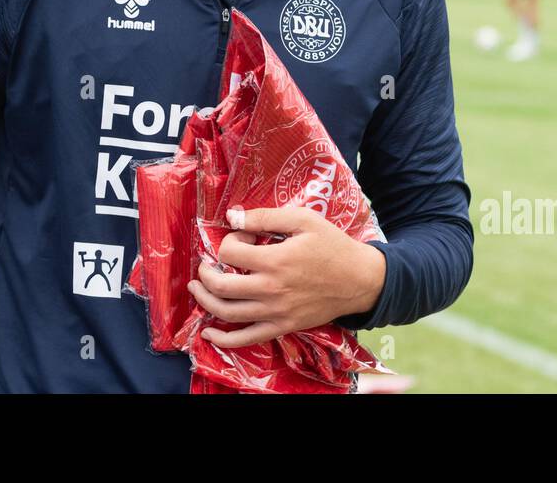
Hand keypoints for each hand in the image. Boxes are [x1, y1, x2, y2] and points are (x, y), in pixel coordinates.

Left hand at [186, 206, 385, 348]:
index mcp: (275, 260)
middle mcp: (271, 289)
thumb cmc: (332, 245)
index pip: (230, 252)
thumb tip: (232, 216)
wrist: (359, 280)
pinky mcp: (282, 327)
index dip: (229, 240)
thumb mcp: (303, 220)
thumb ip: (265, 217)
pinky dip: (223, 339)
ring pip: (227, 312)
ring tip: (197, 287)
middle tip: (205, 264)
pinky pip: (246, 339)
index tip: (242, 237)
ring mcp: (275, 312)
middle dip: (205, 273)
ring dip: (205, 300)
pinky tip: (208, 333)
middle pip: (220, 285)